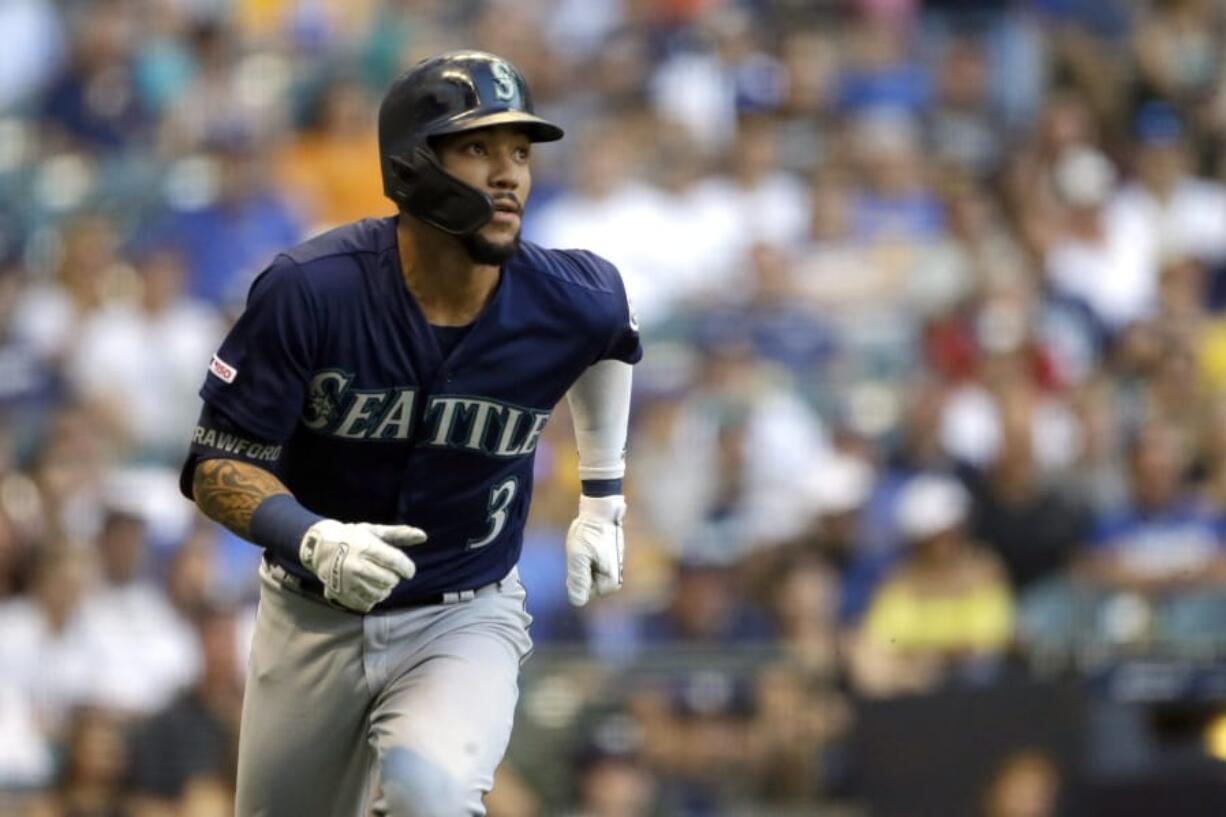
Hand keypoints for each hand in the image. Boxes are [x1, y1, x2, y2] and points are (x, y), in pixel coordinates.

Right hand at [299, 520, 426, 612]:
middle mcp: (356, 565)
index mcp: (366, 547)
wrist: (318, 547)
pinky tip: (368, 587)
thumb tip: (424, 536)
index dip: (407, 568)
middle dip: (394, 577)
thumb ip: (400, 534)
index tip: (408, 570)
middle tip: (388, 571)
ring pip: (380, 594)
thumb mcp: (374, 531)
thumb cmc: (352, 537)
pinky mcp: (341, 594)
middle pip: (390, 580)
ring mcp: (347, 582)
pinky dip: (372, 598)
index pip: (396, 562)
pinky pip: (367, 603)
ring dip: (385, 588)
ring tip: (378, 578)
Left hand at [565, 495, 624, 606]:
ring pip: (585, 577)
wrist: (601, 512)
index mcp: (611, 583)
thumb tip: (577, 601)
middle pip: (585, 588)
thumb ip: (578, 580)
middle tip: (582, 552)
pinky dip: (584, 558)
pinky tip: (588, 545)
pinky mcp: (608, 563)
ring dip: (580, 564)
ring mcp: (611, 572)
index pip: (582, 595)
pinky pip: (589, 568)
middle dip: (578, 572)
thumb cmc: (589, 533)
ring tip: (585, 548)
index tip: (582, 559)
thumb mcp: (578, 556)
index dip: (575, 578)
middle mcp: (614, 580)